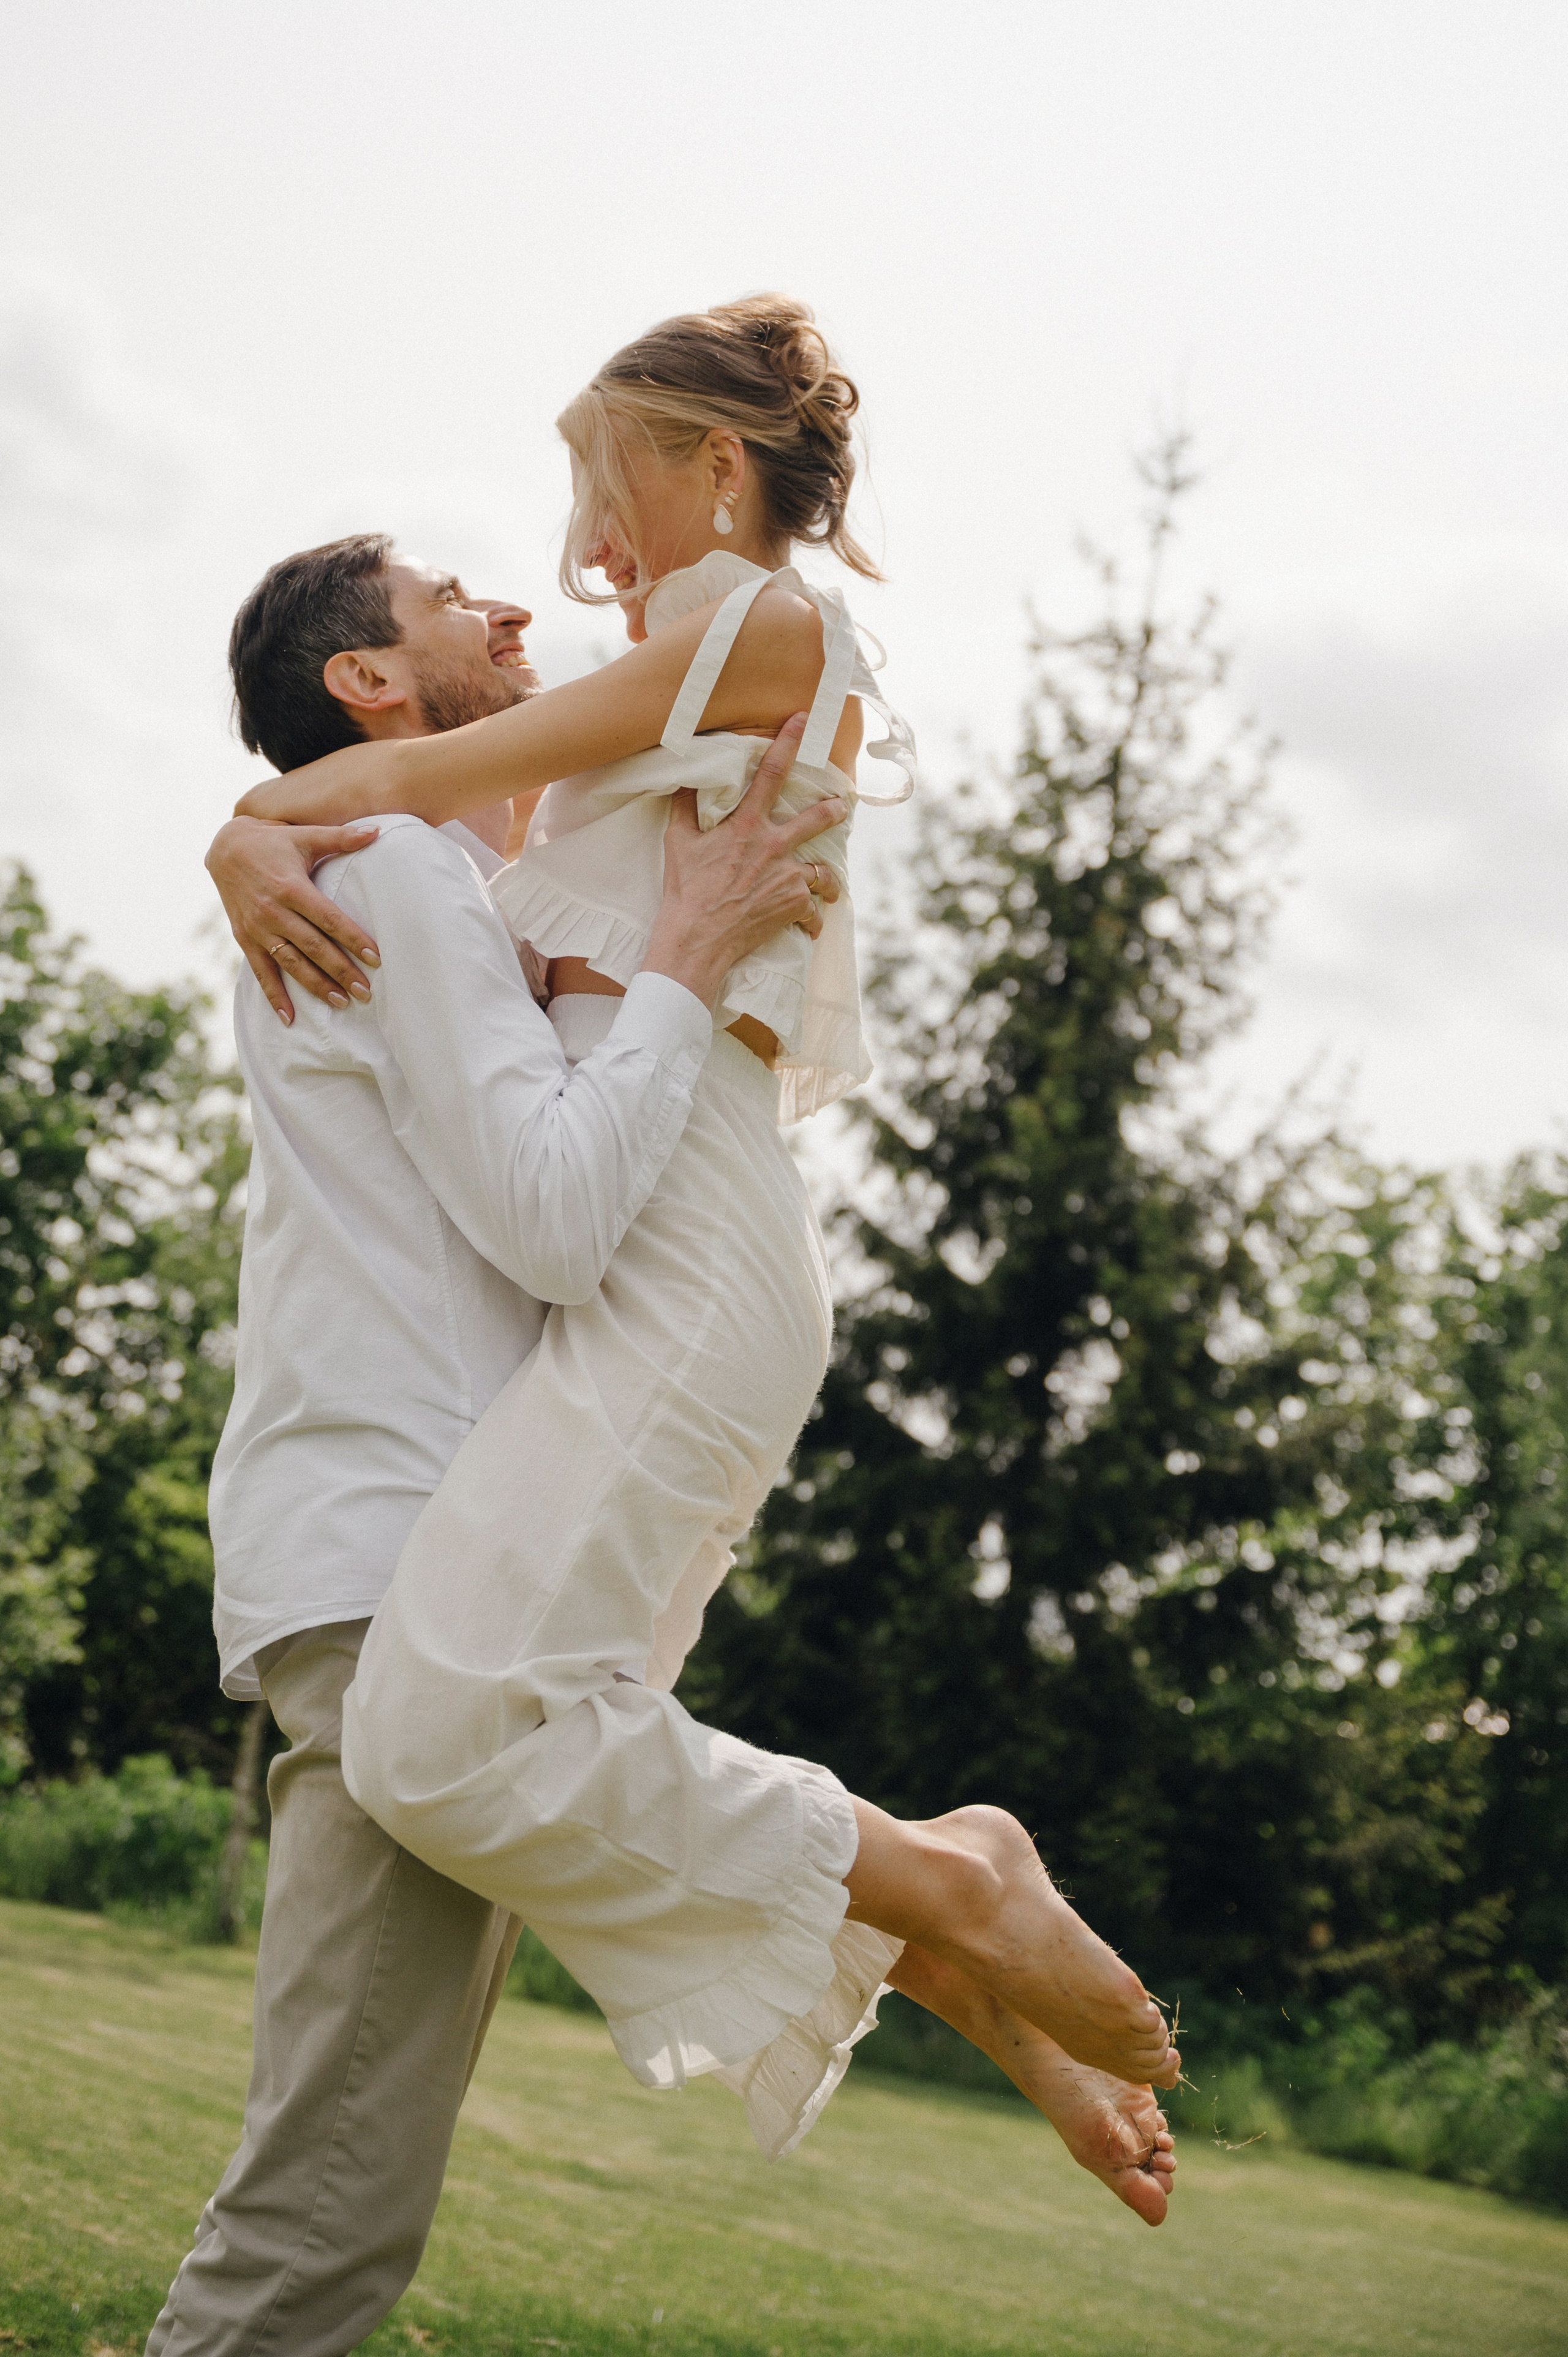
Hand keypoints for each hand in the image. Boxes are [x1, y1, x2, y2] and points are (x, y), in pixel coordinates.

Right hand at [206, 818, 381, 1023]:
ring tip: (341, 1003)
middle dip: (341, 971)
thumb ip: (341, 837)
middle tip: (366, 992)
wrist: (225, 847)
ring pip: (291, 963)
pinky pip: (261, 972)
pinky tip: (289, 1019)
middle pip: (314, 947)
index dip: (352, 939)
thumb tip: (378, 831)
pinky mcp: (245, 939)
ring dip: (316, 986)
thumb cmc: (274, 840)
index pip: (329, 919)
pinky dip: (274, 996)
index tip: (375, 958)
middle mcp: (274, 912)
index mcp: (292, 888)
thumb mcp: (305, 835)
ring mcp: (258, 928)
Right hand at [643, 714, 845, 1008]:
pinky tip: (810, 927)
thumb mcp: (678, 843)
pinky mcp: (794, 906)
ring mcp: (787, 876)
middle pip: (817, 820)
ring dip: (829, 881)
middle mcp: (773, 847)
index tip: (803, 720)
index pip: (771, 774)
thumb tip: (684, 780)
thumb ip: (684, 809)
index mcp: (746, 826)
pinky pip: (813, 910)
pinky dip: (812, 920)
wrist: (697, 940)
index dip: (788, 743)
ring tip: (831, 888)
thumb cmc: (685, 892)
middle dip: (834, 812)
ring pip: (823, 872)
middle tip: (842, 808)